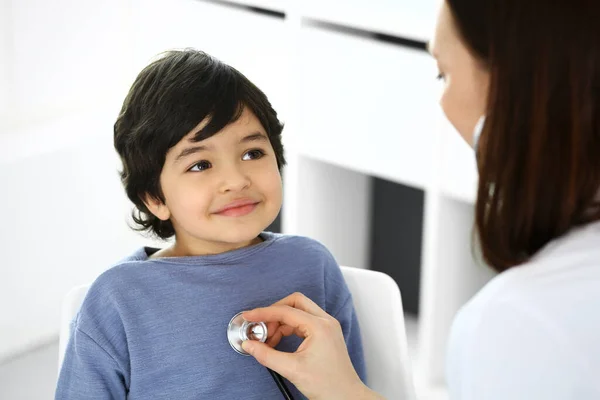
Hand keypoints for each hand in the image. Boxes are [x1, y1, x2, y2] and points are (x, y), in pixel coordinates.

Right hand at [242, 292, 383, 399]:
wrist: (346, 398)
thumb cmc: (328, 385)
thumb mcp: (292, 370)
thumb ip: (267, 355)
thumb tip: (249, 345)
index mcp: (319, 326)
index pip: (286, 311)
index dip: (264, 313)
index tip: (249, 316)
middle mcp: (325, 321)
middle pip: (294, 303)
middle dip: (274, 313)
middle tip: (261, 328)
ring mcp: (327, 327)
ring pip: (299, 312)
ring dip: (281, 322)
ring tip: (268, 340)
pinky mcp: (325, 334)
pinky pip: (303, 322)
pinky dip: (288, 328)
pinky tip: (279, 341)